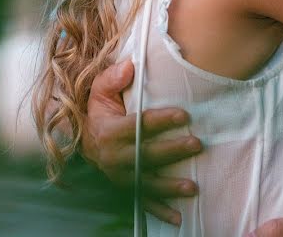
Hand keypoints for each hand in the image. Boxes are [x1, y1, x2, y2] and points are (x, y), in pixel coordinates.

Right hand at [82, 59, 201, 224]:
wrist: (85, 139)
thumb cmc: (101, 110)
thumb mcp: (101, 91)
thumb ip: (113, 78)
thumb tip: (131, 65)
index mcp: (109, 131)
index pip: (138, 125)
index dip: (161, 120)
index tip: (184, 115)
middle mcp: (113, 157)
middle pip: (145, 155)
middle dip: (172, 151)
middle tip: (197, 144)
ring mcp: (119, 176)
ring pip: (145, 182)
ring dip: (169, 186)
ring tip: (192, 187)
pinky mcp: (126, 188)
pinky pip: (142, 202)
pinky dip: (159, 211)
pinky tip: (178, 218)